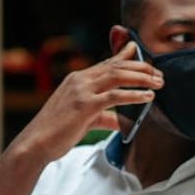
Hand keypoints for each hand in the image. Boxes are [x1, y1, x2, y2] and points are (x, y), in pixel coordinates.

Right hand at [0, 41, 161, 194]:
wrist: (35, 143)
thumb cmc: (57, 133)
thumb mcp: (85, 121)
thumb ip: (105, 117)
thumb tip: (122, 121)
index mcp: (77, 80)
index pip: (106, 63)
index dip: (124, 56)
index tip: (138, 50)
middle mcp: (79, 80)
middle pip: (116, 66)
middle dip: (140, 67)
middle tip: (158, 73)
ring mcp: (81, 91)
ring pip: (117, 76)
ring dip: (141, 78)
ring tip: (158, 82)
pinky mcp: (84, 105)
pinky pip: (114, 96)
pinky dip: (133, 95)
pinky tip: (147, 97)